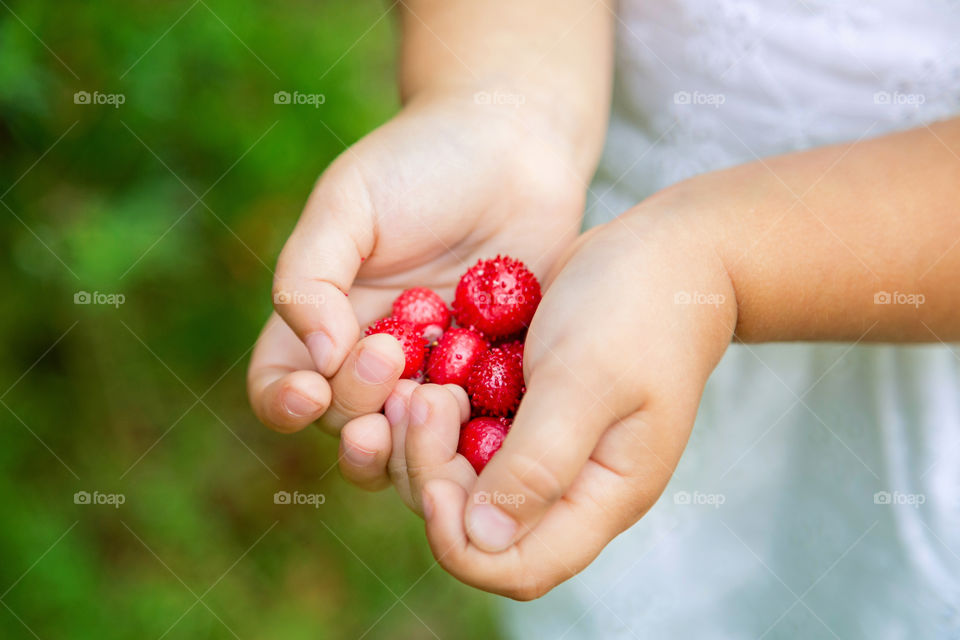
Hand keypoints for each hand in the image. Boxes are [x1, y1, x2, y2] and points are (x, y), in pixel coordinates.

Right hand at [247, 90, 589, 484]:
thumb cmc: (421, 162)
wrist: (515, 145)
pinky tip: (486, 407)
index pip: (281, 387)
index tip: (312, 390)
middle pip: (345, 424)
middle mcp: (376, 358)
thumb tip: (317, 359)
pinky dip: (476, 432)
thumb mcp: (348, 203)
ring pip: (411, 445)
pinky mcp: (495, 379)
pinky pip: (480, 427)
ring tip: (433, 397)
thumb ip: (310, 277)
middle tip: (390, 360)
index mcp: (324, 320)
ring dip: (411, 440)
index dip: (284, 404)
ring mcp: (438, 374)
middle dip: (357, 408)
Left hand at [388, 197, 736, 597]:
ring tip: (414, 386)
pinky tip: (420, 375)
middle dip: (432, 477)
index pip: (519, 567)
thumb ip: (540, 462)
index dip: (460, 542)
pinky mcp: (523, 412)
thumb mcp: (589, 379)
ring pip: (460, 482)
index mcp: (600, 496)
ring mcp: (544, 449)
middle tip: (420, 403)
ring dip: (425, 445)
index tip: (434, 476)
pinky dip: (436, 417)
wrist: (663, 253)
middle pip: (476, 527)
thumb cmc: (638, 311)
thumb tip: (482, 539)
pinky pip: (463, 435)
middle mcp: (568, 486)